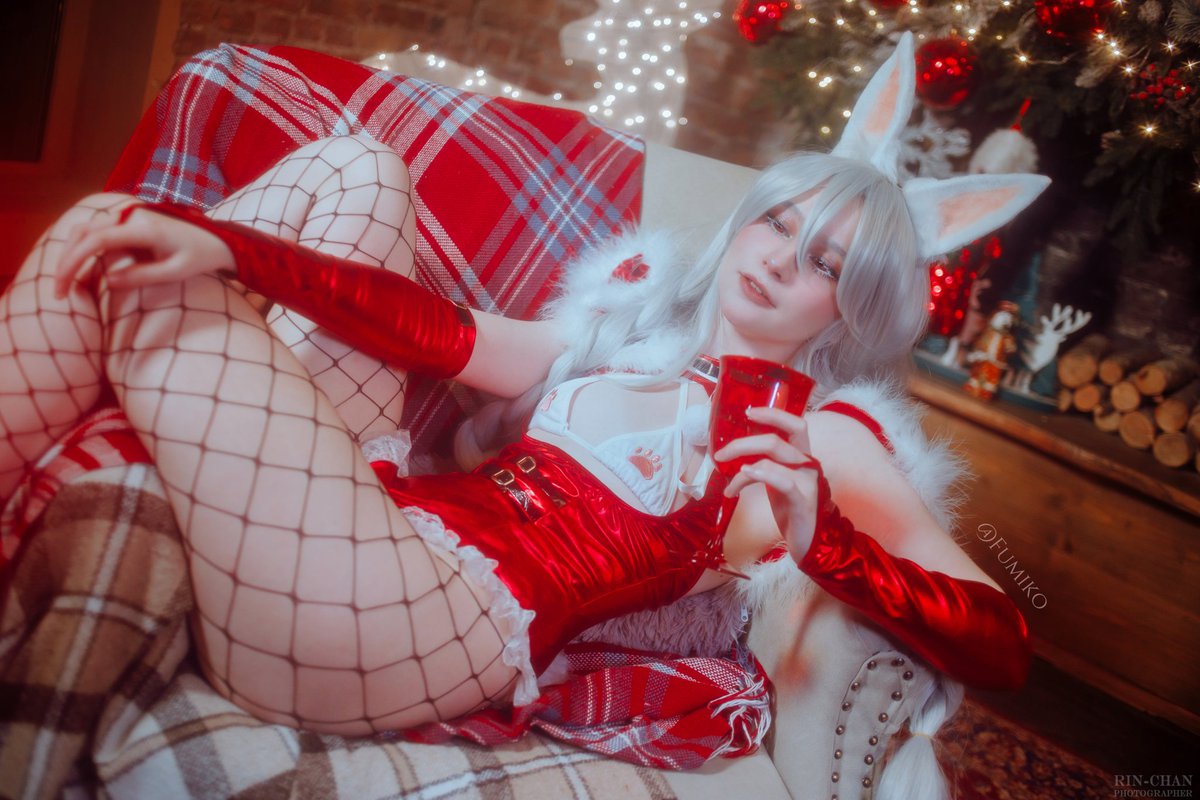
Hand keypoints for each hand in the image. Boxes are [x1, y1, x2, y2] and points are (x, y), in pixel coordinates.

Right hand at [54, 206, 235, 298]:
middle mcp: (131, 216)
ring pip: (86, 229)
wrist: (217, 239)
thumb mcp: (175, 271)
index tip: (62, 288)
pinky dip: (83, 247)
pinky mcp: (128, 220)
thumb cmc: (200, 256)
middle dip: (66, 261)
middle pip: (83, 233)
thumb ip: (142, 276)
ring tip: (66, 282)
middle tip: (59, 292)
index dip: (73, 263)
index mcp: (143, 227)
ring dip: (71, 253)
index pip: (96, 241)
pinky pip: (98, 230)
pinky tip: (79, 269)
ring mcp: (128, 215)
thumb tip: (108, 281)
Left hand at [712, 405, 820, 557]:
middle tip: (720, 453)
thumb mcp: (776, 479)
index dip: (773, 413)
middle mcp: (807, 463)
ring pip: (774, 455)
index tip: (747, 412)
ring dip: (742, 462)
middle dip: (743, 442)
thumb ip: (764, 461)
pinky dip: (760, 473)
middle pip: (776, 438)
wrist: (809, 542)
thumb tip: (736, 446)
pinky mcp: (803, 499)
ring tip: (726, 479)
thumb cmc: (790, 508)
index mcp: (801, 455)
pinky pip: (782, 480)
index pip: (794, 423)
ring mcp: (807, 481)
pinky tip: (743, 474)